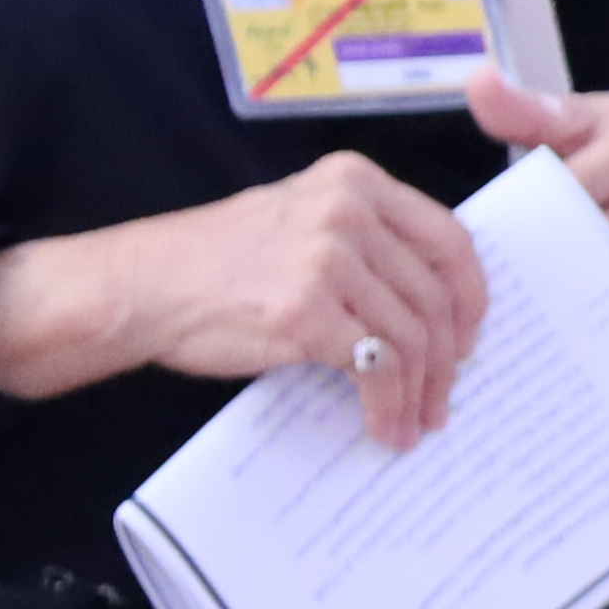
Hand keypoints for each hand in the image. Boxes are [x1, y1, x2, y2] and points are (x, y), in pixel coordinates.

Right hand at [0, 152, 489, 448]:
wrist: (138, 287)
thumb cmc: (215, 263)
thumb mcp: (298, 220)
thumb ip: (363, 240)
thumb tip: (430, 304)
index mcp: (354, 180)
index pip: (448, 238)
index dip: (470, 295)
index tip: (470, 337)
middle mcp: (347, 211)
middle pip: (435, 294)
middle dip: (448, 359)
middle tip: (445, 398)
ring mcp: (327, 260)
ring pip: (411, 336)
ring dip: (420, 392)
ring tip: (414, 424)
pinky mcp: (306, 313)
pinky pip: (376, 368)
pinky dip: (388, 406)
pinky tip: (383, 428)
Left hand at [469, 69, 608, 331]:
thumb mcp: (583, 118)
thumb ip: (526, 110)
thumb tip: (479, 81)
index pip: (579, 194)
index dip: (539, 223)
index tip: (506, 247)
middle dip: (564, 266)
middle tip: (523, 291)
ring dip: (602, 302)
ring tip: (560, 314)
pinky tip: (608, 329)